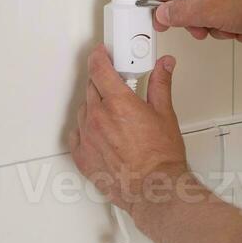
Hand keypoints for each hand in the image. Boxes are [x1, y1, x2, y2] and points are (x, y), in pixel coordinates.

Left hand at [70, 45, 187, 214]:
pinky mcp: (82, 156)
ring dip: (95, 107)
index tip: (101, 53)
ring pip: (84, 110)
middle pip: (92, 87)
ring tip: (114, 116)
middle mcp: (99, 117)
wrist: (154, 189)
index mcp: (118, 103)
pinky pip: (76, 135)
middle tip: (118, 89)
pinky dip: (85, 130)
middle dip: (103, 83)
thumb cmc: (160, 158)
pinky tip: (99, 134)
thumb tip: (164, 66)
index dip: (99, 56)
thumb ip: (161, 84)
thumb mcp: (165, 113)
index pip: (99, 68)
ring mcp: (88, 137)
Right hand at [152, 0, 241, 41]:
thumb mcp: (210, 12)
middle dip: (202, 23)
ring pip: (214, 12)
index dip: (165, 9)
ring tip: (237, 27)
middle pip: (192, 3)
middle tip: (209, 30)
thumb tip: (164, 14)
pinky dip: (239, 24)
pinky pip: (232, 13)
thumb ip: (181, 14)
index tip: (163, 24)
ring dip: (224, 27)